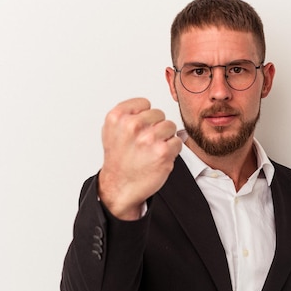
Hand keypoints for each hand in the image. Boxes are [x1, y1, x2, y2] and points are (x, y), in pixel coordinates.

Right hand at [98, 98, 181, 219]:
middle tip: (146, 143)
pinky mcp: (163, 152)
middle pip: (159, 114)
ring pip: (170, 126)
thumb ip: (128, 115)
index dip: (145, 117)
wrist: (121, 186)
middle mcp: (132, 125)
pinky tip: (159, 158)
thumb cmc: (119, 160)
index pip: (145, 103)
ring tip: (152, 150)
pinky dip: (172, 150)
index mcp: (118, 117)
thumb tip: (148, 107)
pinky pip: (177, 141)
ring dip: (165, 138)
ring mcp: (148, 138)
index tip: (139, 129)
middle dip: (156, 127)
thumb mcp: (112, 131)